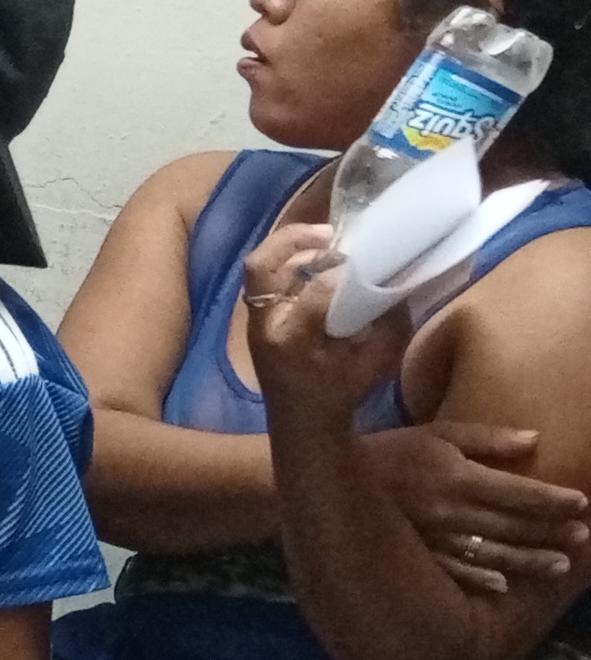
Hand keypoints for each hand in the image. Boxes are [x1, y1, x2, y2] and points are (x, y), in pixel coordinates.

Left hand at [241, 222, 409, 432]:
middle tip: (330, 234)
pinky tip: (318, 263)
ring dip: (290, 248)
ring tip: (326, 243)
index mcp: (294, 339)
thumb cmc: (343, 395)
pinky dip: (288, 264)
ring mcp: (256, 322)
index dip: (343, 270)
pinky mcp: (257, 320)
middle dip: (292, 240)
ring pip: (258, 269)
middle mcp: (266, 326)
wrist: (302, 425)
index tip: (367, 259)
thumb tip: (402, 280)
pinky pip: (266, 281)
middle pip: (261, 267)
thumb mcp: (378, 362)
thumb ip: (391, 322)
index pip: (315, 289)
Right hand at [357, 418, 590, 596]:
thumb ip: (484, 438)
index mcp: (456, 476)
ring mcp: (431, 536)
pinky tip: (505, 585)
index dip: (552, 499)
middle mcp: (449, 509)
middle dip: (550, 531)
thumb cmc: (390, 451)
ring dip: (528, 559)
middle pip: (511, 524)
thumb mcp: (435, 434)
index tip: (582, 503)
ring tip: (561, 566)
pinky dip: (480, 578)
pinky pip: (453, 569)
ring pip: (490, 552)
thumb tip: (535, 439)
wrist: (328, 477)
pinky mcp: (414, 553)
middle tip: (584, 536)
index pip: (518, 491)